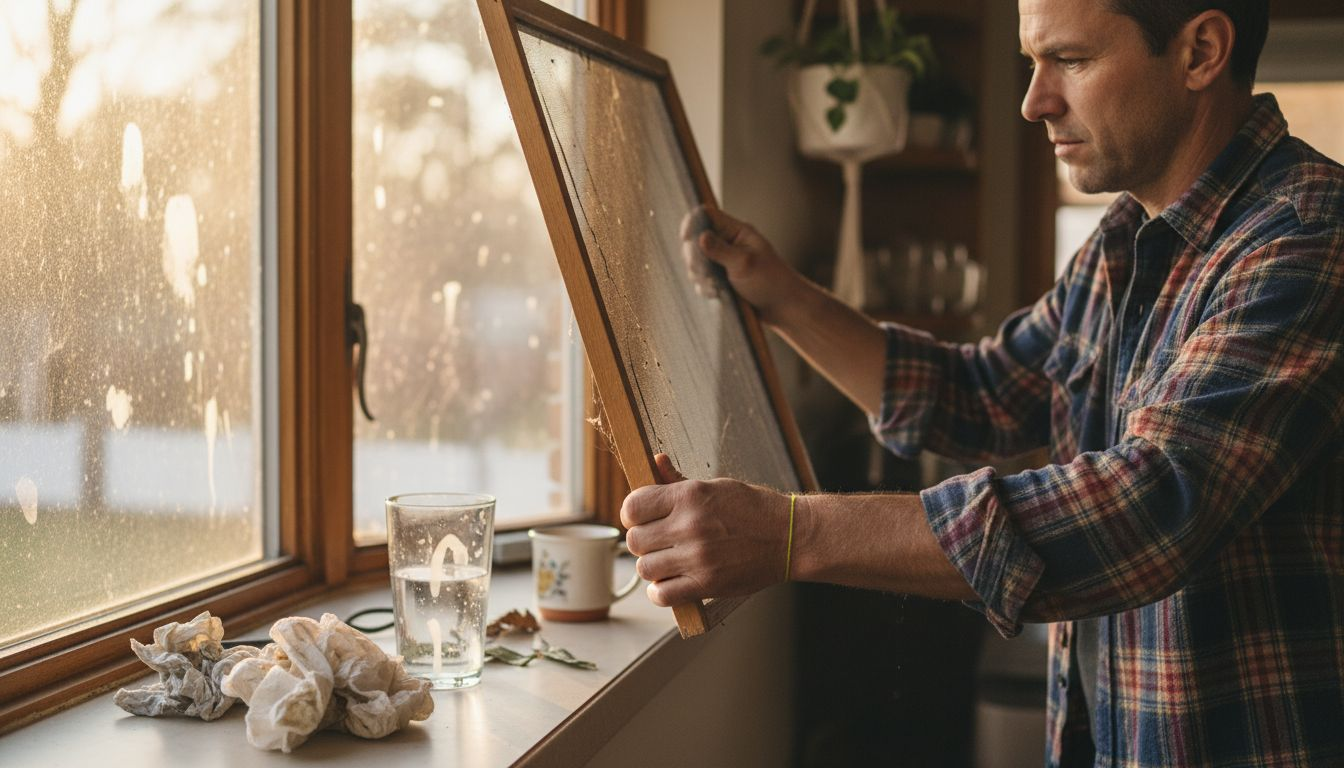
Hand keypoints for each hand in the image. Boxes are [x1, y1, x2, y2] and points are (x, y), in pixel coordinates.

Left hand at [621, 454, 790, 606]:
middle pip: (635, 540)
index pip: (633, 506)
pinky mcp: (707, 584)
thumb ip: (678, 480)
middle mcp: (690, 525)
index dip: (632, 514)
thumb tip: (654, 462)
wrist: (790, 537)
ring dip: (653, 566)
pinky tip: (673, 581)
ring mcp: (697, 557)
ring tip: (668, 561)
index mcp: (689, 495)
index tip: (642, 518)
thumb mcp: (716, 486)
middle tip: (659, 541)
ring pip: (645, 568)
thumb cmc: (753, 508)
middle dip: (643, 541)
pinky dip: (661, 591)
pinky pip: (662, 594)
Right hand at [679, 205, 802, 325]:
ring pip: (696, 262)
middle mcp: (727, 243)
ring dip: (700, 276)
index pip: (707, 215)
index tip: (686, 239)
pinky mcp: (720, 278)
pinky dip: (704, 287)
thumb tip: (699, 237)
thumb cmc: (770, 281)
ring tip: (716, 288)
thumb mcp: (744, 264)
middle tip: (704, 273)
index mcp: (736, 231)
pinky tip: (717, 295)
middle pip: (695, 240)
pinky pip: (701, 279)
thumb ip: (720, 250)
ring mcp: (722, 261)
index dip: (692, 224)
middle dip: (694, 258)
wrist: (783, 308)